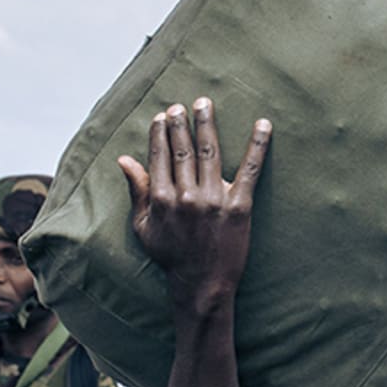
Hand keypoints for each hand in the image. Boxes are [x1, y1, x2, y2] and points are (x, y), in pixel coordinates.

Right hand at [117, 98, 271, 315]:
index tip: (161, 115)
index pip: (160, 156)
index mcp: (162, 199)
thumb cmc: (171, 256)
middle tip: (182, 105)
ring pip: (209, 153)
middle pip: (183, 149)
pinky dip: (257, 145)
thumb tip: (123, 159)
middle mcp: (186, 196)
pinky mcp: (239, 206)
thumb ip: (137, 191)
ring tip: (205, 104)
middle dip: (181, 123)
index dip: (160, 133)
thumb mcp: (144, 227)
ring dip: (207, 124)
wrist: (202, 283)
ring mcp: (213, 200)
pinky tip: (263, 125)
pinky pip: (249, 170)